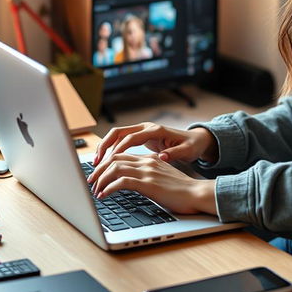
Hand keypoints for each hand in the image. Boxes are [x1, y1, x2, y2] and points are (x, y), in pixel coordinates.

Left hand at [88, 152, 216, 214]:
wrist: (197, 194)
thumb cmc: (182, 190)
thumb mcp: (163, 177)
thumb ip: (149, 174)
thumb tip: (133, 182)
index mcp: (150, 158)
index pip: (121, 154)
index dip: (106, 162)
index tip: (97, 173)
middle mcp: (147, 161)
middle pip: (114, 158)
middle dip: (98, 169)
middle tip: (90, 181)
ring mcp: (147, 171)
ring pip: (115, 168)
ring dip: (100, 179)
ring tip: (95, 190)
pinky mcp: (148, 183)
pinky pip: (121, 182)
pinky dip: (109, 188)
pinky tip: (104, 195)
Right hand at [92, 122, 217, 166]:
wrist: (196, 140)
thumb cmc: (192, 146)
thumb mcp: (187, 151)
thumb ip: (174, 153)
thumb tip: (163, 157)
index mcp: (155, 130)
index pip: (130, 138)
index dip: (117, 150)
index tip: (108, 163)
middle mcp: (146, 127)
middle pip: (118, 133)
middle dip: (104, 146)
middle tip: (96, 163)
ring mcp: (143, 131)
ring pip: (117, 136)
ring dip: (105, 148)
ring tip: (96, 164)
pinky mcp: (142, 136)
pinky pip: (121, 141)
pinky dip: (112, 149)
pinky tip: (106, 162)